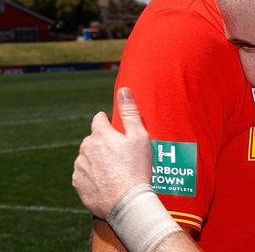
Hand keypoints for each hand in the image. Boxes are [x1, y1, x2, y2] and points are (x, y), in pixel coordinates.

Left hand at [72, 87, 151, 218]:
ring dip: (98, 159)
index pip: (99, 119)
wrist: (126, 202)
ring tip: (116, 170)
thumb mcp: (139, 136)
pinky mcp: (77, 184)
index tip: (118, 131)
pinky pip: (84, 174)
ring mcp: (79, 167)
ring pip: (88, 156)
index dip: (109, 123)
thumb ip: (130, 112)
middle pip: (93, 139)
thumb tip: (123, 90)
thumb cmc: (136, 168)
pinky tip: (108, 181)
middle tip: (122, 155)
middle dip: (104, 143)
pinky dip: (94, 175)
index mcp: (100, 134)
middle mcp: (85, 148)